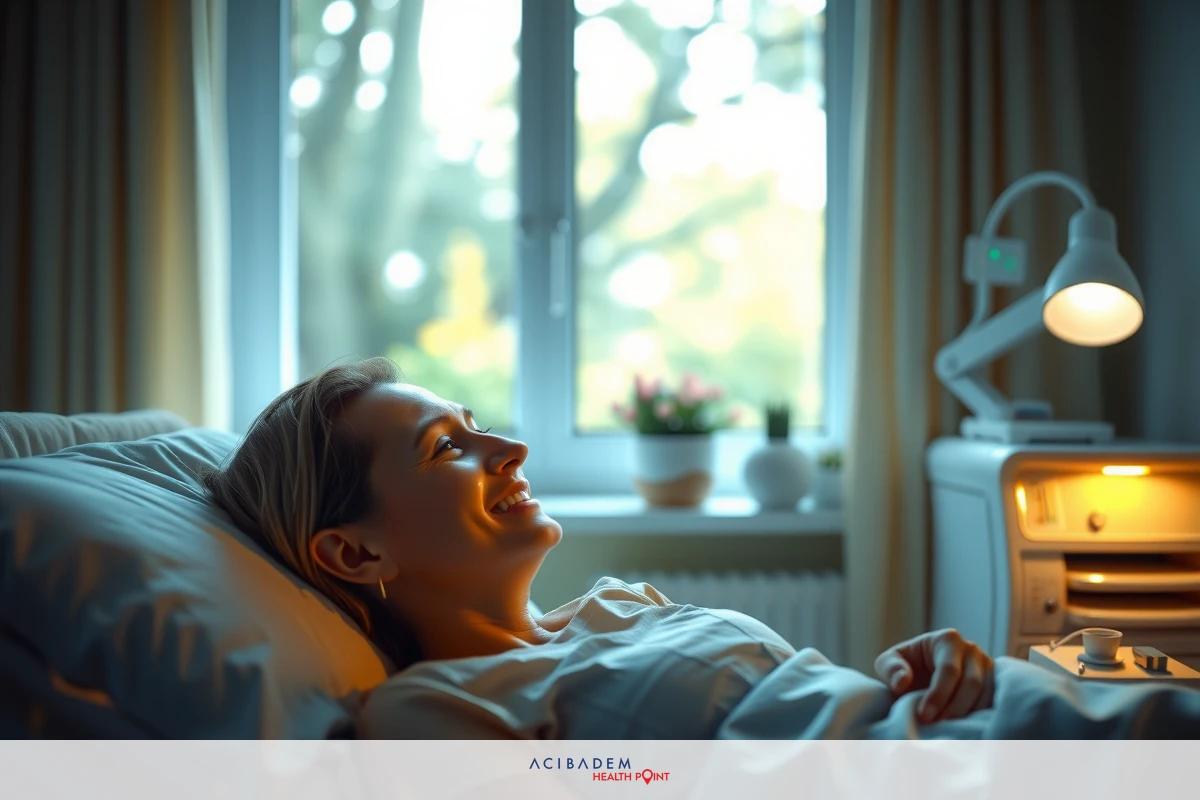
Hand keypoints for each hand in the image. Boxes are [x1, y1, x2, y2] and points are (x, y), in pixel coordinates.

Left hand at [873, 628, 993, 722]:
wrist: (922, 676)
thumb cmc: (906, 667)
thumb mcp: (889, 662)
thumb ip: (891, 668)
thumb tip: (902, 682)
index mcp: (948, 640)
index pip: (948, 669)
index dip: (937, 695)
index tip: (923, 716)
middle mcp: (972, 651)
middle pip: (971, 683)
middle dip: (954, 709)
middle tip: (936, 727)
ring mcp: (987, 667)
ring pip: (986, 696)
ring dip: (968, 716)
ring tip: (948, 732)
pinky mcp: (995, 686)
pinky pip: (994, 704)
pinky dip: (982, 719)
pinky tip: (965, 731)